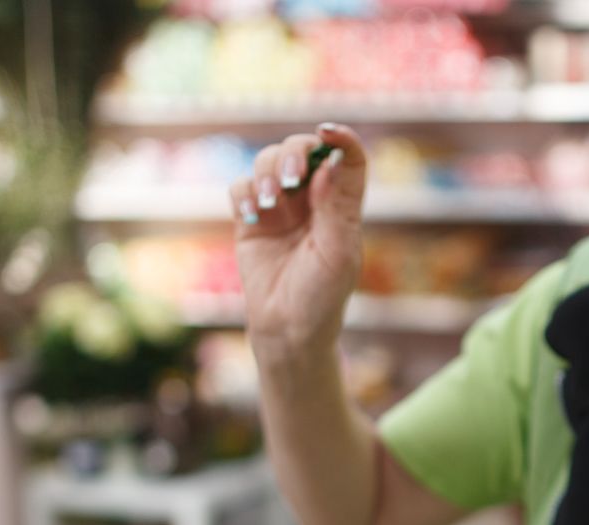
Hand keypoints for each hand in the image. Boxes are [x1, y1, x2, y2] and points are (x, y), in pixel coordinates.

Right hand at [231, 123, 366, 357]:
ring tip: (269, 202)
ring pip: (268, 162)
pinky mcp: (250, 221)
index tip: (327, 132)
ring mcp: (279, 208)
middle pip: (302, 150)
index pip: (347, 158)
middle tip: (290, 178)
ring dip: (267, 172)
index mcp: (341, 204)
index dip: (341, 138)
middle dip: (294, 153)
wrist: (288, 329)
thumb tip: (331, 161)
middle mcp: (311, 199)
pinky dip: (245, 192)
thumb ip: (335, 206)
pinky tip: (251, 215)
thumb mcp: (338, 253)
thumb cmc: (322, 296)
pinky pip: (242, 188)